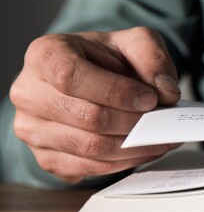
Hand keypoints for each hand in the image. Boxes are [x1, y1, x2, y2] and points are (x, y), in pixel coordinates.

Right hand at [9, 27, 182, 182]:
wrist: (94, 79)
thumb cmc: (109, 59)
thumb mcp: (136, 42)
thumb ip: (153, 59)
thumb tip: (166, 92)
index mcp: (44, 55)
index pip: (71, 76)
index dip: (115, 91)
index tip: (150, 98)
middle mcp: (28, 93)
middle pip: (86, 117)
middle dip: (133, 122)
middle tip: (164, 121)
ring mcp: (32, 130)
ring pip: (90, 148)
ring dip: (134, 146)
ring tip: (162, 137)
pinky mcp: (46, 158)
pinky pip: (90, 168)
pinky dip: (125, 162)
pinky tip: (146, 149)